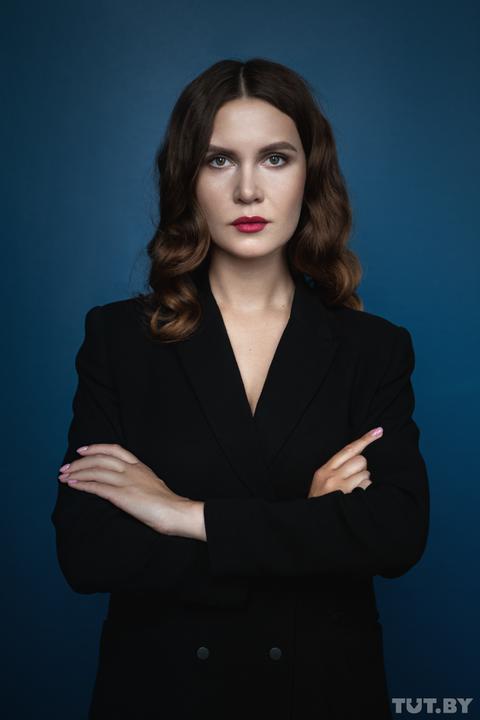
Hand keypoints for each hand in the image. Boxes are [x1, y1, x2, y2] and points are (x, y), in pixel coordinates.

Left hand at [58, 443, 189, 534]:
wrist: (176, 512)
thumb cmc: (168, 504)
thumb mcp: (153, 485)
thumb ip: (140, 481)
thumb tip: (129, 486)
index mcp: (140, 466)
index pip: (115, 449)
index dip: (96, 448)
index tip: (82, 450)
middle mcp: (131, 470)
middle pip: (100, 458)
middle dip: (80, 462)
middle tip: (66, 467)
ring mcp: (126, 481)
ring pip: (96, 471)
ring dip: (76, 472)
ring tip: (63, 476)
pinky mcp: (122, 495)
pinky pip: (97, 487)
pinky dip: (82, 484)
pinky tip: (73, 485)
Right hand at [307, 427, 383, 497]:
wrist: (310, 523)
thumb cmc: (321, 502)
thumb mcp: (322, 482)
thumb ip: (336, 469)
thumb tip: (359, 458)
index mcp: (324, 469)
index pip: (347, 449)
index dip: (365, 439)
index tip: (379, 431)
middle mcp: (331, 475)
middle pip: (360, 460)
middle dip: (361, 469)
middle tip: (352, 481)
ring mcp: (340, 486)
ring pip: (365, 474)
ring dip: (364, 482)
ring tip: (352, 492)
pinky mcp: (349, 497)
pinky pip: (367, 487)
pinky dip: (365, 492)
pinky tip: (356, 499)